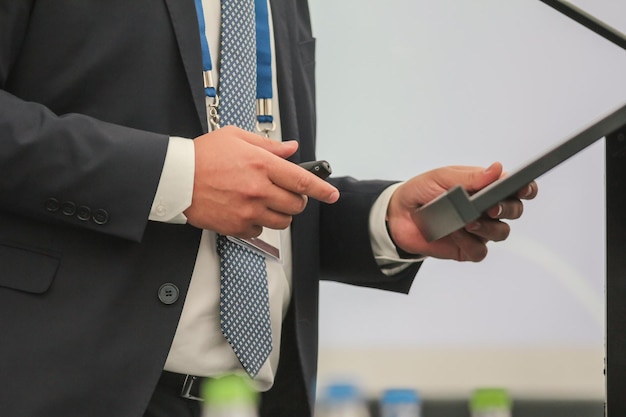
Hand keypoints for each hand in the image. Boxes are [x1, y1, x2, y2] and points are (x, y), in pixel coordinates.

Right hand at [183, 126, 338, 236]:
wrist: (175, 178)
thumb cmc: (203, 155)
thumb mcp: (236, 138)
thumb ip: (269, 145)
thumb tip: (291, 149)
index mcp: (262, 165)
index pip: (303, 180)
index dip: (323, 189)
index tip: (332, 194)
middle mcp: (258, 189)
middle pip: (296, 204)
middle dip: (297, 200)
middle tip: (287, 193)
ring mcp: (248, 210)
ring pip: (283, 222)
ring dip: (281, 214)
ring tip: (266, 202)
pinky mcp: (237, 226)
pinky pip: (260, 230)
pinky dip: (259, 223)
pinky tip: (247, 210)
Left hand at [386, 162, 537, 261]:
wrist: (398, 214)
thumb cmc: (422, 191)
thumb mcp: (442, 178)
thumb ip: (471, 177)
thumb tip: (497, 169)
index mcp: (486, 188)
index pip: (517, 189)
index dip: (526, 189)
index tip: (523, 188)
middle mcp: (487, 210)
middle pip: (514, 211)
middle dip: (507, 208)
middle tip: (491, 207)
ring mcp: (479, 231)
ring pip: (501, 233)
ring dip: (487, 227)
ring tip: (467, 221)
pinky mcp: (467, 249)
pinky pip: (479, 251)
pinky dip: (469, 242)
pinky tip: (455, 233)